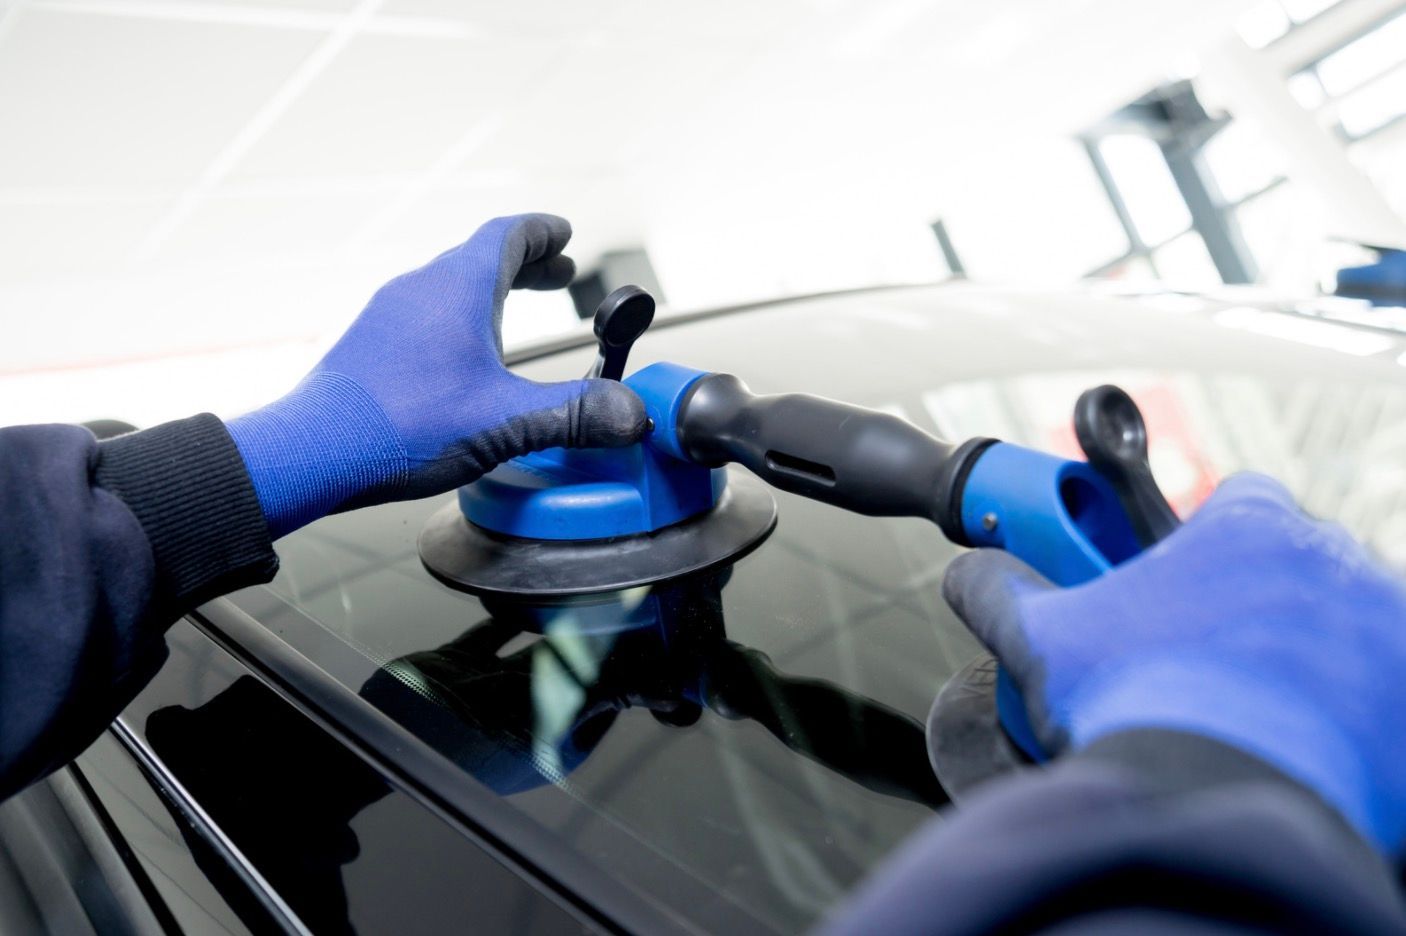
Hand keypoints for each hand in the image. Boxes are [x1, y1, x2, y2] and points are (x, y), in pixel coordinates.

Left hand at [227, 214, 646, 536]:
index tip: (564, 235)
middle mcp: (420, 289)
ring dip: (488, 294)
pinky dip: (455, 321)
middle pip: (479, 259)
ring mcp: (388, 316)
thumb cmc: (403, 425)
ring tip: (512, 316)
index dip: (542, 233)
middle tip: (557, 274)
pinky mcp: (369, 347)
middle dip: (524, 265)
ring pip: (448, 289)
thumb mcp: (507, 421)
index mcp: (458, 288)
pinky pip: (422, 317)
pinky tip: (461, 361)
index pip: (508, 236)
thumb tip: (632, 413)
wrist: (313, 451)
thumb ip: (575, 414)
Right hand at [943, 473, 1405, 854]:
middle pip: (1293, 565)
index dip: (1203, 541)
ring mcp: (1385, 631)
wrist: (1219, 805)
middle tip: (1203, 659)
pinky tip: (1295, 742)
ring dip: (1303, 653)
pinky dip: (1347, 709)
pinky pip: (1380, 690)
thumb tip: (968, 574)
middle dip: (1253, 602)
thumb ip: (1000, 590)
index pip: (1239, 501)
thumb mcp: (1043, 639)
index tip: (1178, 584)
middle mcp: (1335, 564)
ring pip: (1341, 626)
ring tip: (1249, 710)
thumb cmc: (1141, 706)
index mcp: (1249, 529)